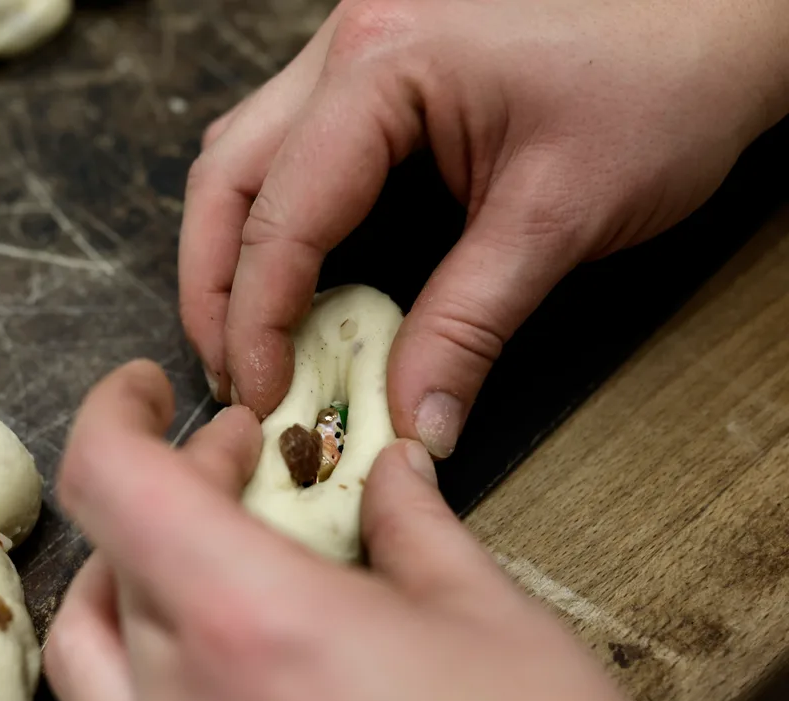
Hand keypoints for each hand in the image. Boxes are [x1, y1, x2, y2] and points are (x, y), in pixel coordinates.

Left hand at [45, 360, 690, 700]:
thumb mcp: (487, 616)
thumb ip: (412, 522)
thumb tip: (388, 472)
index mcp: (253, 626)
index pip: (112, 484)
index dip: (113, 414)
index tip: (146, 393)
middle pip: (109, 561)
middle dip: (171, 491)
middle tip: (245, 468)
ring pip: (90, 656)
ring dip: (133, 584)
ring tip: (208, 557)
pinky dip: (140, 681)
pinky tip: (207, 669)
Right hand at [179, 0, 788, 456]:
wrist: (730, 7)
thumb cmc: (666, 73)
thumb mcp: (560, 216)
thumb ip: (470, 326)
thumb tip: (414, 416)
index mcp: (383, 65)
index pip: (279, 217)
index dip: (256, 322)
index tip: (263, 397)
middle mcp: (349, 43)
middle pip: (227, 177)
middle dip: (213, 286)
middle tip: (232, 373)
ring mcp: (359, 45)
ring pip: (245, 155)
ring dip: (235, 248)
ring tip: (251, 334)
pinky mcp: (383, 65)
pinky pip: (294, 144)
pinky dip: (279, 217)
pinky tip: (300, 272)